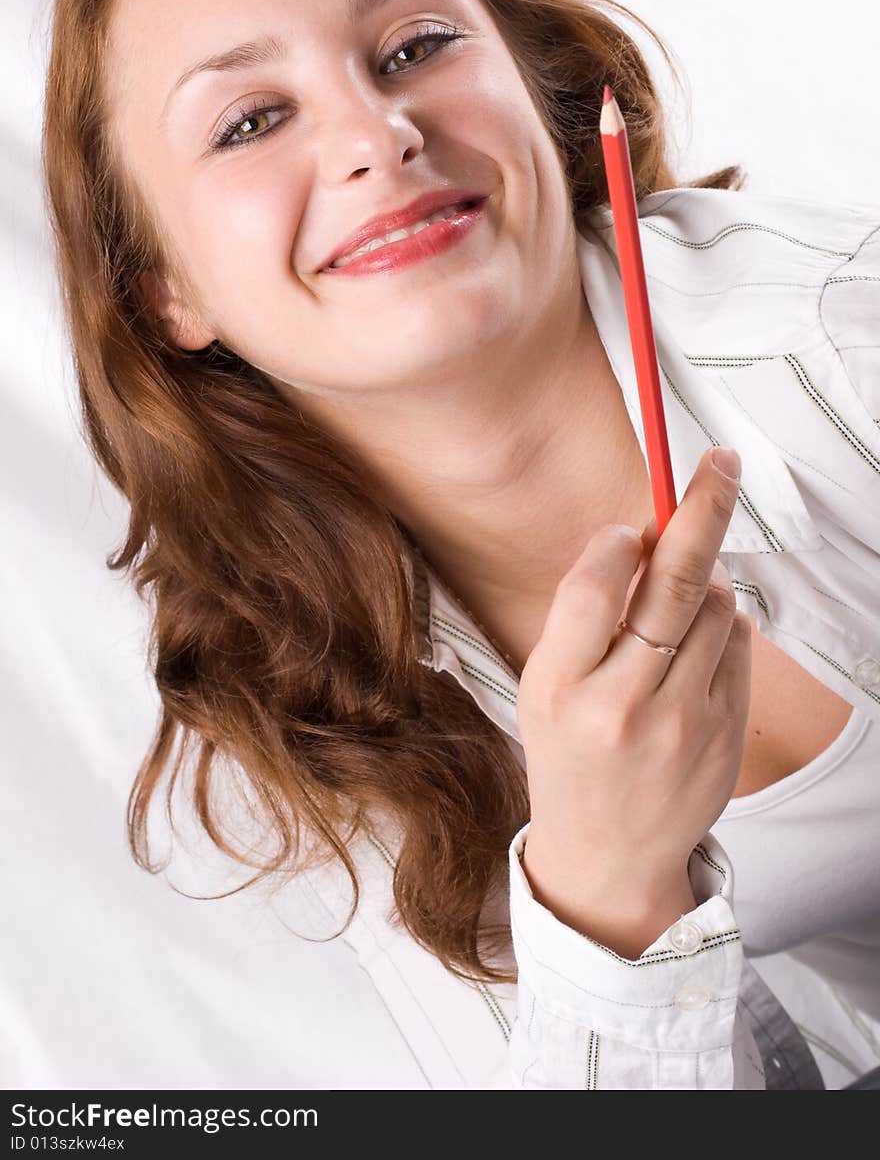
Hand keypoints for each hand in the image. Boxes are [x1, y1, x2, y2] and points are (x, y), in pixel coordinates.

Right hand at [517, 446, 751, 956]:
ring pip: (715, 607)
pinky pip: (737, 644)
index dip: (618, 541)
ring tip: (671, 618)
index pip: (595, 585)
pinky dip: (720, 629)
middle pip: (674, 583)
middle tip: (721, 461)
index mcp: (558, 688)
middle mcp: (620, 707)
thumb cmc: (571, 752)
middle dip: (702, 509)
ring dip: (701, 585)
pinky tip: (691, 658)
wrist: (608, 855)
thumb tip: (644, 533)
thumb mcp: (547, 686)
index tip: (631, 524)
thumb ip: (586, 616)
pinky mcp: (725, 735)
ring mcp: (682, 725)